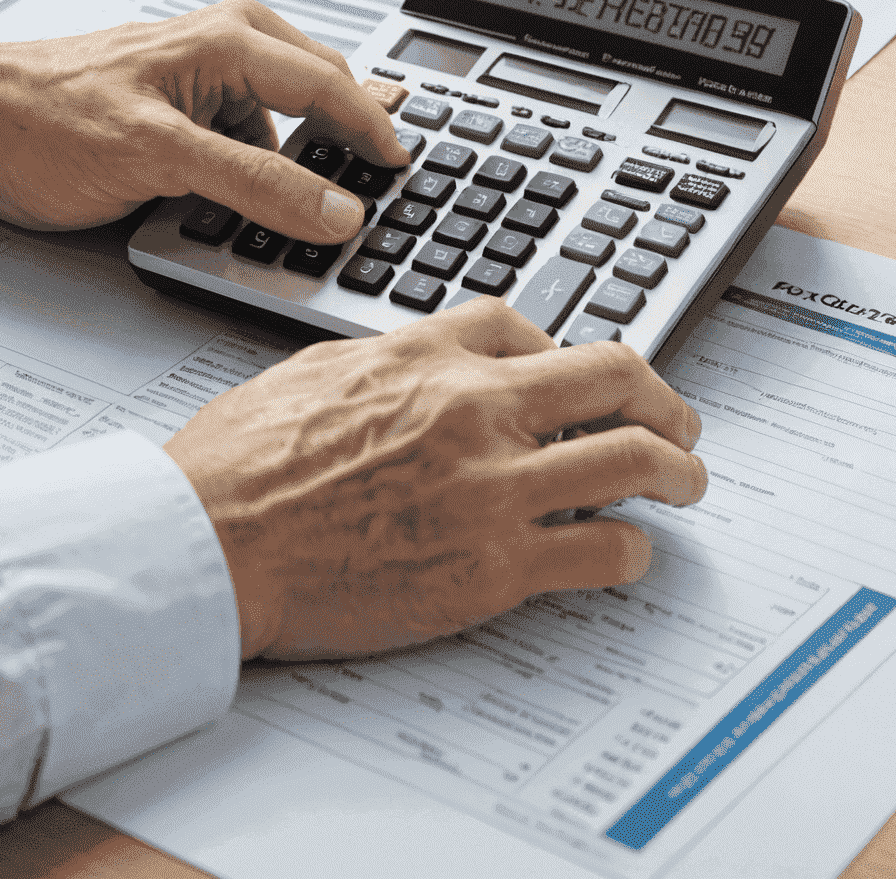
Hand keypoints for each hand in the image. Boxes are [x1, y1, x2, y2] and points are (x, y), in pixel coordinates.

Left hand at [0, 0, 407, 234]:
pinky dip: (260, 174)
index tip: (408, 178)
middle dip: (346, 148)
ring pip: (288, 124)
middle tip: (368, 200)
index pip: (336, 87)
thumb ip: (257, 185)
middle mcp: (228, 46)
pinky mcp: (187, 110)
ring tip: (297, 217)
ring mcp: (207, 77)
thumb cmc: (41, 120)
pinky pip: (250, 141)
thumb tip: (338, 209)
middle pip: (324, 97)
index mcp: (233, 39)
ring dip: (297, 168)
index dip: (378, 135)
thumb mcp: (159, 157)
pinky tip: (246, 209)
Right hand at [163, 301, 707, 659]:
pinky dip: (631, 550)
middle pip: (613, 376)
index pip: (532, 329)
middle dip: (662, 398)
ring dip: (677, 470)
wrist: (208, 542)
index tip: (585, 379)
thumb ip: (388, 362)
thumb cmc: (240, 462)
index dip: (571, 354)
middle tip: (678, 420)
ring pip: (633, 461)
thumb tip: (421, 369)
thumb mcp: (314, 371)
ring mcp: (492, 487)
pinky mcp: (493, 566)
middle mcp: (475, 409)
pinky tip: (629, 553)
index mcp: (428, 355)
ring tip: (688, 482)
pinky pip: (602, 550)